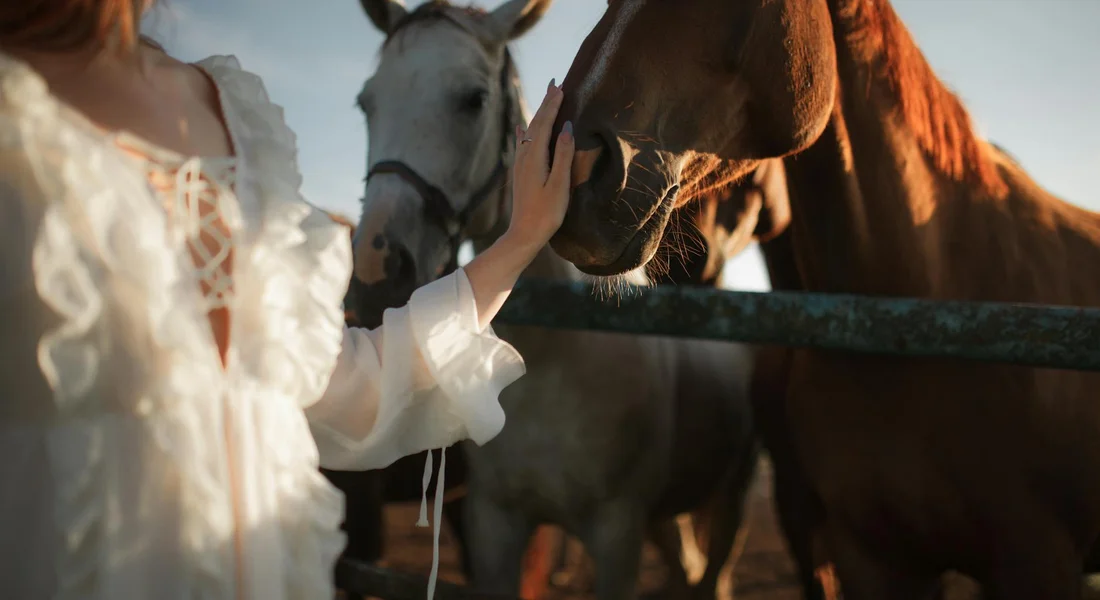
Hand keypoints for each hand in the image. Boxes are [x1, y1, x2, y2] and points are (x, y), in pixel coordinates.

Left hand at [502, 79, 573, 255]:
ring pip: (529, 132)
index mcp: (535, 157)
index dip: (552, 104)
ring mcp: (520, 165)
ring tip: (546, 100)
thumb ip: (563, 155)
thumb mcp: (559, 184)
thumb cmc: (546, 213)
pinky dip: (526, 131)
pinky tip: (522, 127)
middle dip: (546, 103)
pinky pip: (523, 143)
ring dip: (539, 114)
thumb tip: (566, 127)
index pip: (545, 123)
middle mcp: (525, 156)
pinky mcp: (521, 173)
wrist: (524, 234)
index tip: (560, 86)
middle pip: (535, 124)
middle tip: (555, 84)